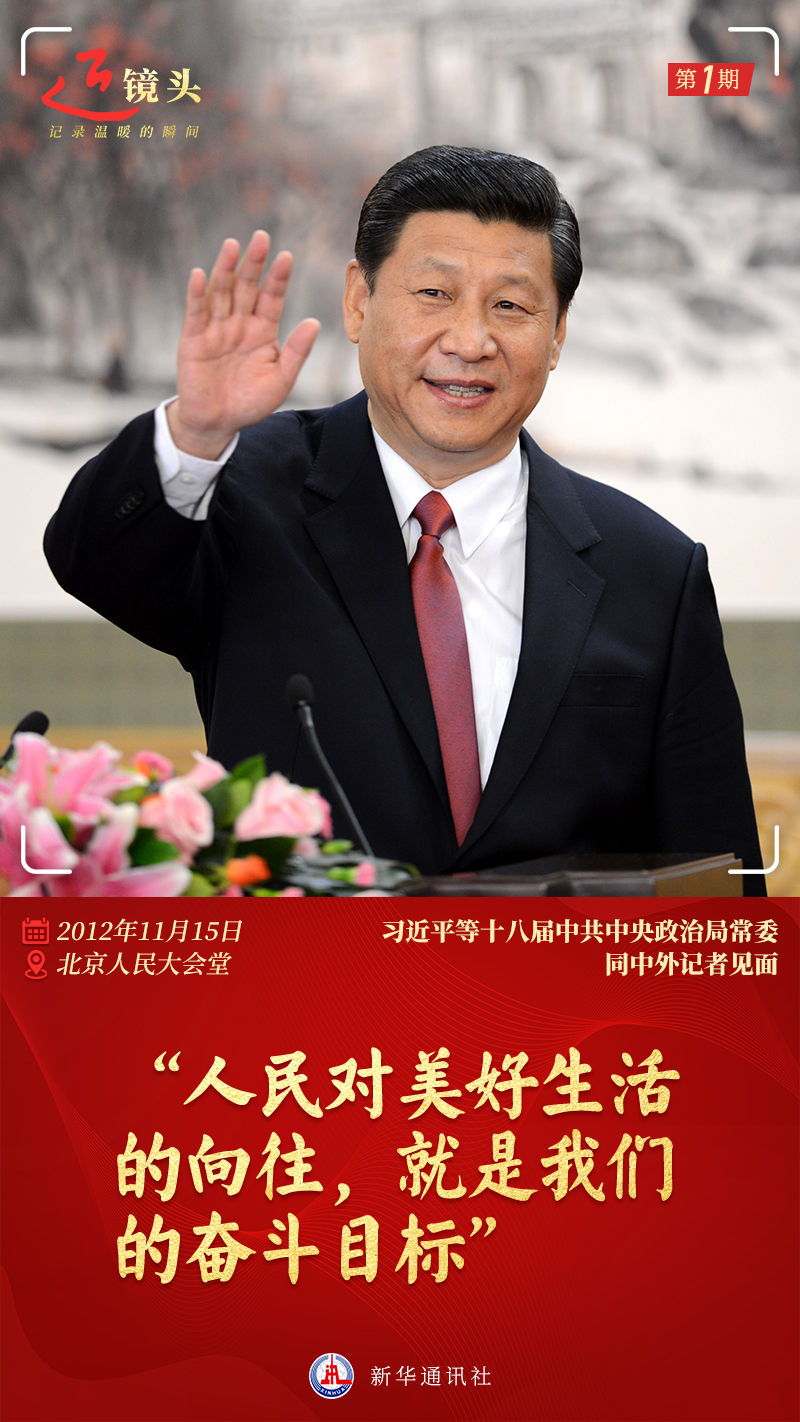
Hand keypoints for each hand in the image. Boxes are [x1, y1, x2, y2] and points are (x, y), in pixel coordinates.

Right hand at [167, 231, 319, 457]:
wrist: (218, 423)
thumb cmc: (251, 401)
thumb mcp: (280, 379)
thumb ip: (296, 351)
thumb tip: (315, 322)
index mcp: (262, 330)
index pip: (272, 297)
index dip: (278, 278)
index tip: (287, 256)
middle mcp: (239, 323)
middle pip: (246, 287)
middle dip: (254, 263)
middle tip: (261, 237)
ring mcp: (215, 329)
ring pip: (221, 292)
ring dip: (226, 269)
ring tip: (232, 245)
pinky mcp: (193, 339)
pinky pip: (196, 313)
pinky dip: (197, 294)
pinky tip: (200, 274)